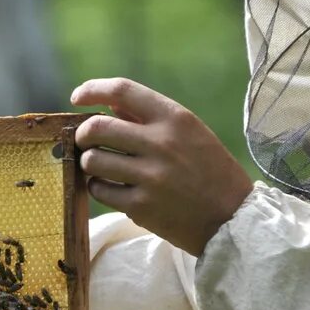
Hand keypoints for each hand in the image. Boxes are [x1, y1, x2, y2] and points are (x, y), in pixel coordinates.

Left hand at [72, 77, 253, 256]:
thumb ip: (150, 118)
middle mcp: (161, 144)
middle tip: (86, 141)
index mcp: (176, 118)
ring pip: (92, 160)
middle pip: (96, 127)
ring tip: (102, 167)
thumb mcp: (191, 134)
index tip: (77, 98)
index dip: (92, 89)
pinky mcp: (141, 207)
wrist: (232, 219)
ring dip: (90, 162)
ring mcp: (150, 177)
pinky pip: (100, 190)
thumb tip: (110, 105)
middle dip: (83, 134)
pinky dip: (99, 187)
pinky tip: (112, 188)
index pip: (122, 90)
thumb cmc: (211, 171)